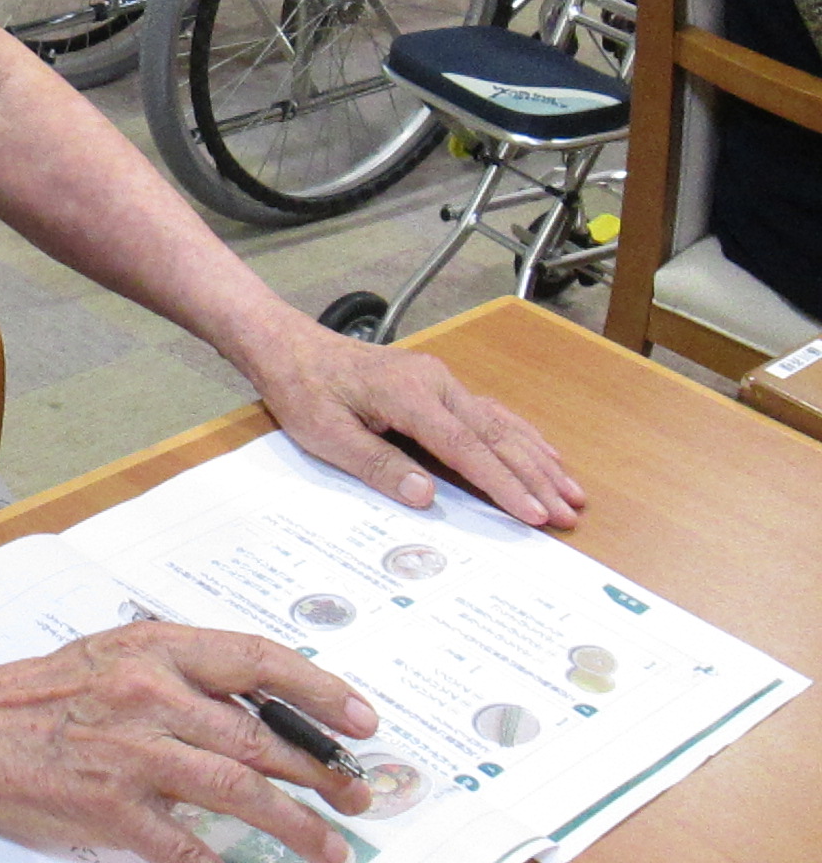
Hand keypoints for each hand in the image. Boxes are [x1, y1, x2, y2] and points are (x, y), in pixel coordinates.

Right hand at [0, 622, 376, 862]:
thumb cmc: (42, 691)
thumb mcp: (115, 653)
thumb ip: (181, 671)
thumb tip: (256, 704)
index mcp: (157, 648)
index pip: (259, 662)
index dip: (320, 693)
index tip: (361, 723)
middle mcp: (152, 694)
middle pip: (262, 739)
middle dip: (322, 774)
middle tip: (359, 799)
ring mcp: (133, 753)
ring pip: (239, 794)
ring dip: (296, 828)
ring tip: (333, 854)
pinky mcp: (111, 808)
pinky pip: (187, 853)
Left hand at [246, 316, 584, 527]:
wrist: (290, 347)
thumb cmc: (304, 390)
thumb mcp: (327, 435)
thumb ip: (378, 465)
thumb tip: (425, 496)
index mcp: (410, 395)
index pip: (467, 448)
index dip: (503, 485)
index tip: (534, 514)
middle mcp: (435, 383)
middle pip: (497, 436)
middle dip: (536, 478)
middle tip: (570, 514)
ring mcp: (440, 381)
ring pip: (501, 423)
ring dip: (538, 459)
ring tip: (573, 492)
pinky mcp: (437, 385)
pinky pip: (489, 413)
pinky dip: (521, 436)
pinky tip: (544, 454)